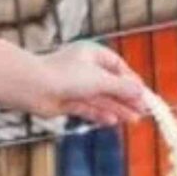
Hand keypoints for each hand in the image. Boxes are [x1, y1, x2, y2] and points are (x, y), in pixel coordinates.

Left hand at [0, 39, 150, 127]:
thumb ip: (122, 87)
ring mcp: (75, 86)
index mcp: (92, 54)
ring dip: (117, 108)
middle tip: (143, 111)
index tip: (144, 94)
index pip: (118, 67)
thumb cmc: (65, 76)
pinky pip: (89, 108)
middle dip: (127, 98)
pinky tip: (112, 121)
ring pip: (101, 98)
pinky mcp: (67, 101)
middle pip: (111, 85)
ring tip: (133, 120)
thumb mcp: (100, 80)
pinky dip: (100, 114)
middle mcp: (84, 69)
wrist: (31, 87)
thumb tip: (141, 92)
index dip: (132, 81)